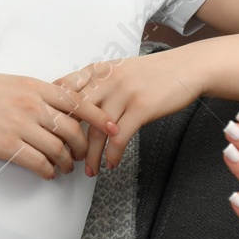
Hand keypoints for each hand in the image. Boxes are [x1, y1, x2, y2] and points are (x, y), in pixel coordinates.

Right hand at [0, 73, 119, 180]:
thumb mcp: (12, 82)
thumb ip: (37, 92)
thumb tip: (59, 102)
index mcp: (35, 87)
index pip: (78, 100)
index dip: (99, 116)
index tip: (112, 126)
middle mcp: (31, 105)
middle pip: (73, 129)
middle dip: (84, 145)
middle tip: (85, 154)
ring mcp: (19, 126)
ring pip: (58, 148)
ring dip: (67, 162)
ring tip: (67, 167)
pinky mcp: (6, 146)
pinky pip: (38, 162)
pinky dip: (48, 170)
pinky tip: (49, 173)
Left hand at [51, 50, 205, 176]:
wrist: (186, 68)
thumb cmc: (152, 73)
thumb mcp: (119, 70)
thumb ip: (96, 84)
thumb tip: (74, 106)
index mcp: (97, 70)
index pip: (64, 92)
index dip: (55, 115)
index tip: (52, 135)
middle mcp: (107, 79)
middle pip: (76, 114)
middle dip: (69, 140)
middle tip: (67, 158)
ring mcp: (124, 93)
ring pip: (97, 131)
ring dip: (91, 155)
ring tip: (89, 170)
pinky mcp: (141, 107)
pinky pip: (119, 137)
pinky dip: (113, 155)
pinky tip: (111, 163)